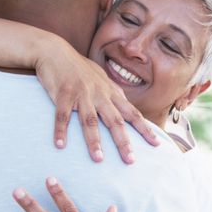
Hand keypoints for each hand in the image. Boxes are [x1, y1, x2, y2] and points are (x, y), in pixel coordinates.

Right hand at [35, 39, 159, 163]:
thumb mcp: (100, 78)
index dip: (144, 129)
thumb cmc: (78, 67)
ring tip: (98, 158)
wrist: (55, 52)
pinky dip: (60, 131)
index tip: (156, 143)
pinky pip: (62, 116)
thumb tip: (124, 103)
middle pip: (115, 120)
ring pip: (90, 120)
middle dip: (123, 141)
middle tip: (130, 160)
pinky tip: (60, 145)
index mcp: (110, 92)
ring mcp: (81, 94)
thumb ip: (112, 92)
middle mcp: (99, 94)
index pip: (132, 113)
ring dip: (94, 141)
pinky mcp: (63, 94)